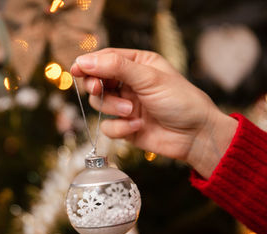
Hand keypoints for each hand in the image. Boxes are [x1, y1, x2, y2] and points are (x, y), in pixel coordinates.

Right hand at [70, 48, 237, 177]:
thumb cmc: (180, 101)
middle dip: (97, 87)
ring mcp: (125, 105)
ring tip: (131, 111)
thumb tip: (86, 61)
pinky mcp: (124, 126)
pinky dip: (120, 128)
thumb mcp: (149, 78)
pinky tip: (137, 126)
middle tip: (99, 89)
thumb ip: (116, 68)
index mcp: (137, 64)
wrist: (195, 136)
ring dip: (112, 108)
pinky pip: (107, 126)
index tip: (76, 69)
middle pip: (96, 81)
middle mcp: (128, 83)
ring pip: (99, 104)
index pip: (105, 59)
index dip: (89, 64)